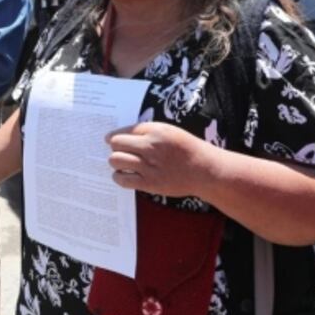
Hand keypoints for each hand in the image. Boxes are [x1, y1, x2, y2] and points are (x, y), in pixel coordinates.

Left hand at [106, 121, 220, 197]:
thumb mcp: (168, 131)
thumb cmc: (186, 148)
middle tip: (119, 151)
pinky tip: (122, 175)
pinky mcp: (150, 183)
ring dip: (115, 161)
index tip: (110, 140)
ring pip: (116, 161)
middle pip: (116, 144)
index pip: (124, 131)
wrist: (204, 170)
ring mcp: (149, 166)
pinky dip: (118, 176)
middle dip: (115, 148)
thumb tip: (120, 136)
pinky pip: (123, 179)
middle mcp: (150, 147)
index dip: (114, 136)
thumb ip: (146, 131)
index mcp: (155, 132)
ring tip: (121, 163)